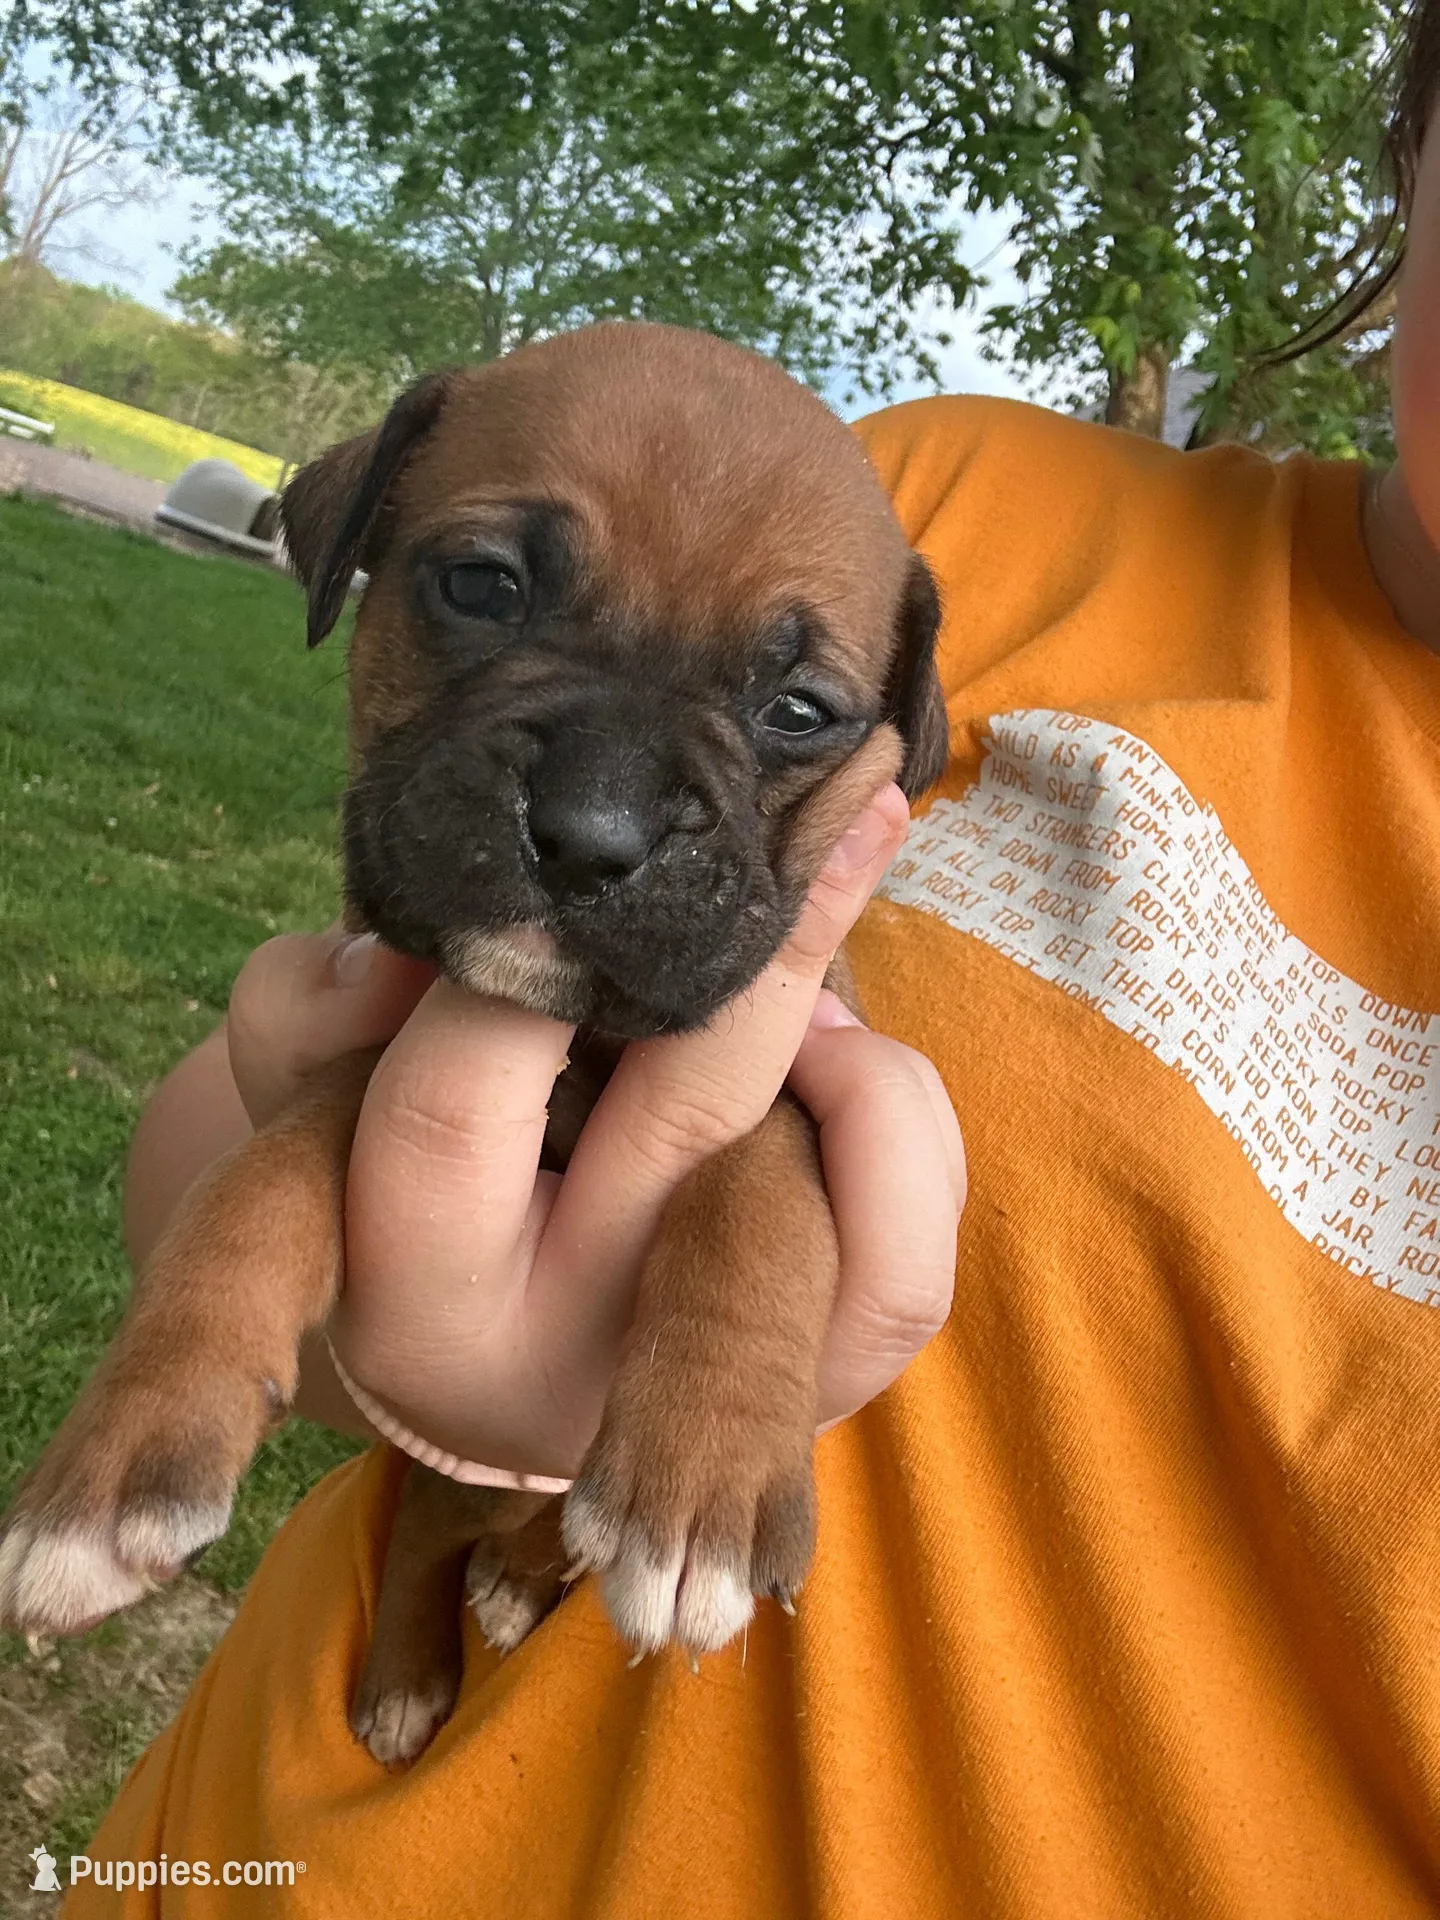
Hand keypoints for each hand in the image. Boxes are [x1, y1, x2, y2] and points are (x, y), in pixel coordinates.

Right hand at [221, 785, 962, 1477]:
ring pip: (833, 1177)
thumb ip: (309, 1015)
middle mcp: (572, 1351)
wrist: (483, 1360)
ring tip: (812, 957)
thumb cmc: (389, 1193)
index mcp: (418, 1289)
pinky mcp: (824, 1380)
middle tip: (814, 794)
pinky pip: (907, 1248)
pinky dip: (895, 1117)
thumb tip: (401, 946)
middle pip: (689, 1102)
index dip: (525, 944)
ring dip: (841, 1038)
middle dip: (760, 932)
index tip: (579, 832)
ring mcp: (710, 1381)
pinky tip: (843, 1053)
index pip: (461, 1090)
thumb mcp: (304, 1105)